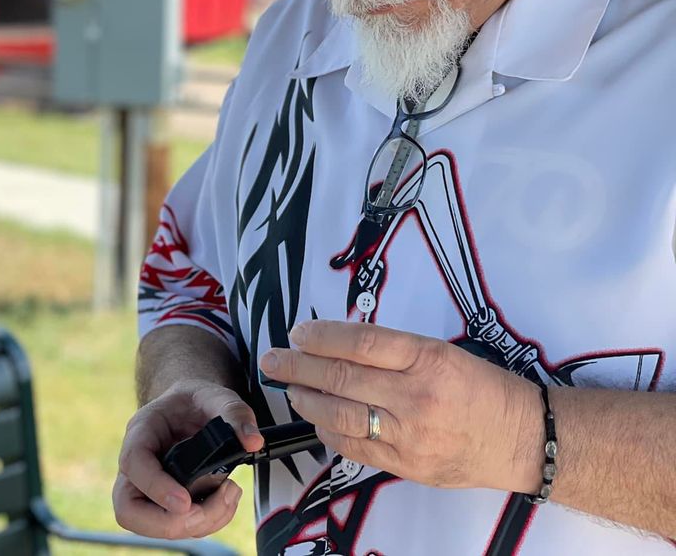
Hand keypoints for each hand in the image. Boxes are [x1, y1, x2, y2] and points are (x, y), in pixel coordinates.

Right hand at [113, 380, 264, 538]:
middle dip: (170, 522)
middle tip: (204, 510)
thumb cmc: (194, 401)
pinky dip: (205, 523)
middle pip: (129, 508)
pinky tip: (224, 501)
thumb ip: (234, 412)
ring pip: (152, 524)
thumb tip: (252, 440)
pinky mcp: (164, 502)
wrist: (192, 407)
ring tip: (226, 497)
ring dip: (195, 523)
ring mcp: (147, 486)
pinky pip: (174, 525)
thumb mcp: (215, 395)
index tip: (185, 501)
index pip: (134, 463)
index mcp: (142, 430)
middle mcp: (138, 463)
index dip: (155, 487)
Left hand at [259, 321, 541, 491]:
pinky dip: (328, 430)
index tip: (297, 333)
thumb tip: (337, 344)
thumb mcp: (442, 352)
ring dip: (306, 400)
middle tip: (273, 359)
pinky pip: (354, 446)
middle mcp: (416, 396)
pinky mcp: (407, 465)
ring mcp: (410, 434)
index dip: (320, 337)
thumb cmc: (483, 388)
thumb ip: (393, 350)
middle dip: (297, 367)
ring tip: (290, 389)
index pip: (359, 342)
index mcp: (427, 359)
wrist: (525, 437)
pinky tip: (317, 418)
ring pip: (340, 415)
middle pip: (341, 378)